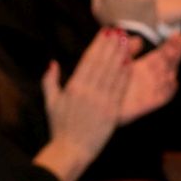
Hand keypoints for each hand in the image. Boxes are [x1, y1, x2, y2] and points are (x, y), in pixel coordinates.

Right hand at [37, 31, 135, 180]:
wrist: (71, 150)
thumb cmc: (59, 126)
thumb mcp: (50, 102)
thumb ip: (50, 81)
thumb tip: (53, 63)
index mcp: (73, 87)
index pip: (89, 60)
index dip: (98, 44)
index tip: (105, 32)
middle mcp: (89, 92)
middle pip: (103, 63)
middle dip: (112, 45)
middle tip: (121, 30)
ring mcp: (102, 101)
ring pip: (114, 73)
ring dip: (122, 55)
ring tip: (129, 41)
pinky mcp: (112, 111)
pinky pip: (121, 89)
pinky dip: (126, 75)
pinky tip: (131, 63)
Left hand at [119, 33, 180, 124]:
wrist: (100, 106)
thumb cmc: (110, 83)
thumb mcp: (119, 62)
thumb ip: (128, 50)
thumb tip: (139, 40)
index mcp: (145, 67)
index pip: (163, 53)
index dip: (173, 45)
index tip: (180, 35)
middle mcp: (151, 78)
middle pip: (168, 62)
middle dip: (176, 51)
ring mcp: (151, 90)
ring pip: (167, 77)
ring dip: (172, 66)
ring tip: (175, 54)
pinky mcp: (148, 103)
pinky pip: (162, 97)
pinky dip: (168, 90)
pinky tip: (171, 80)